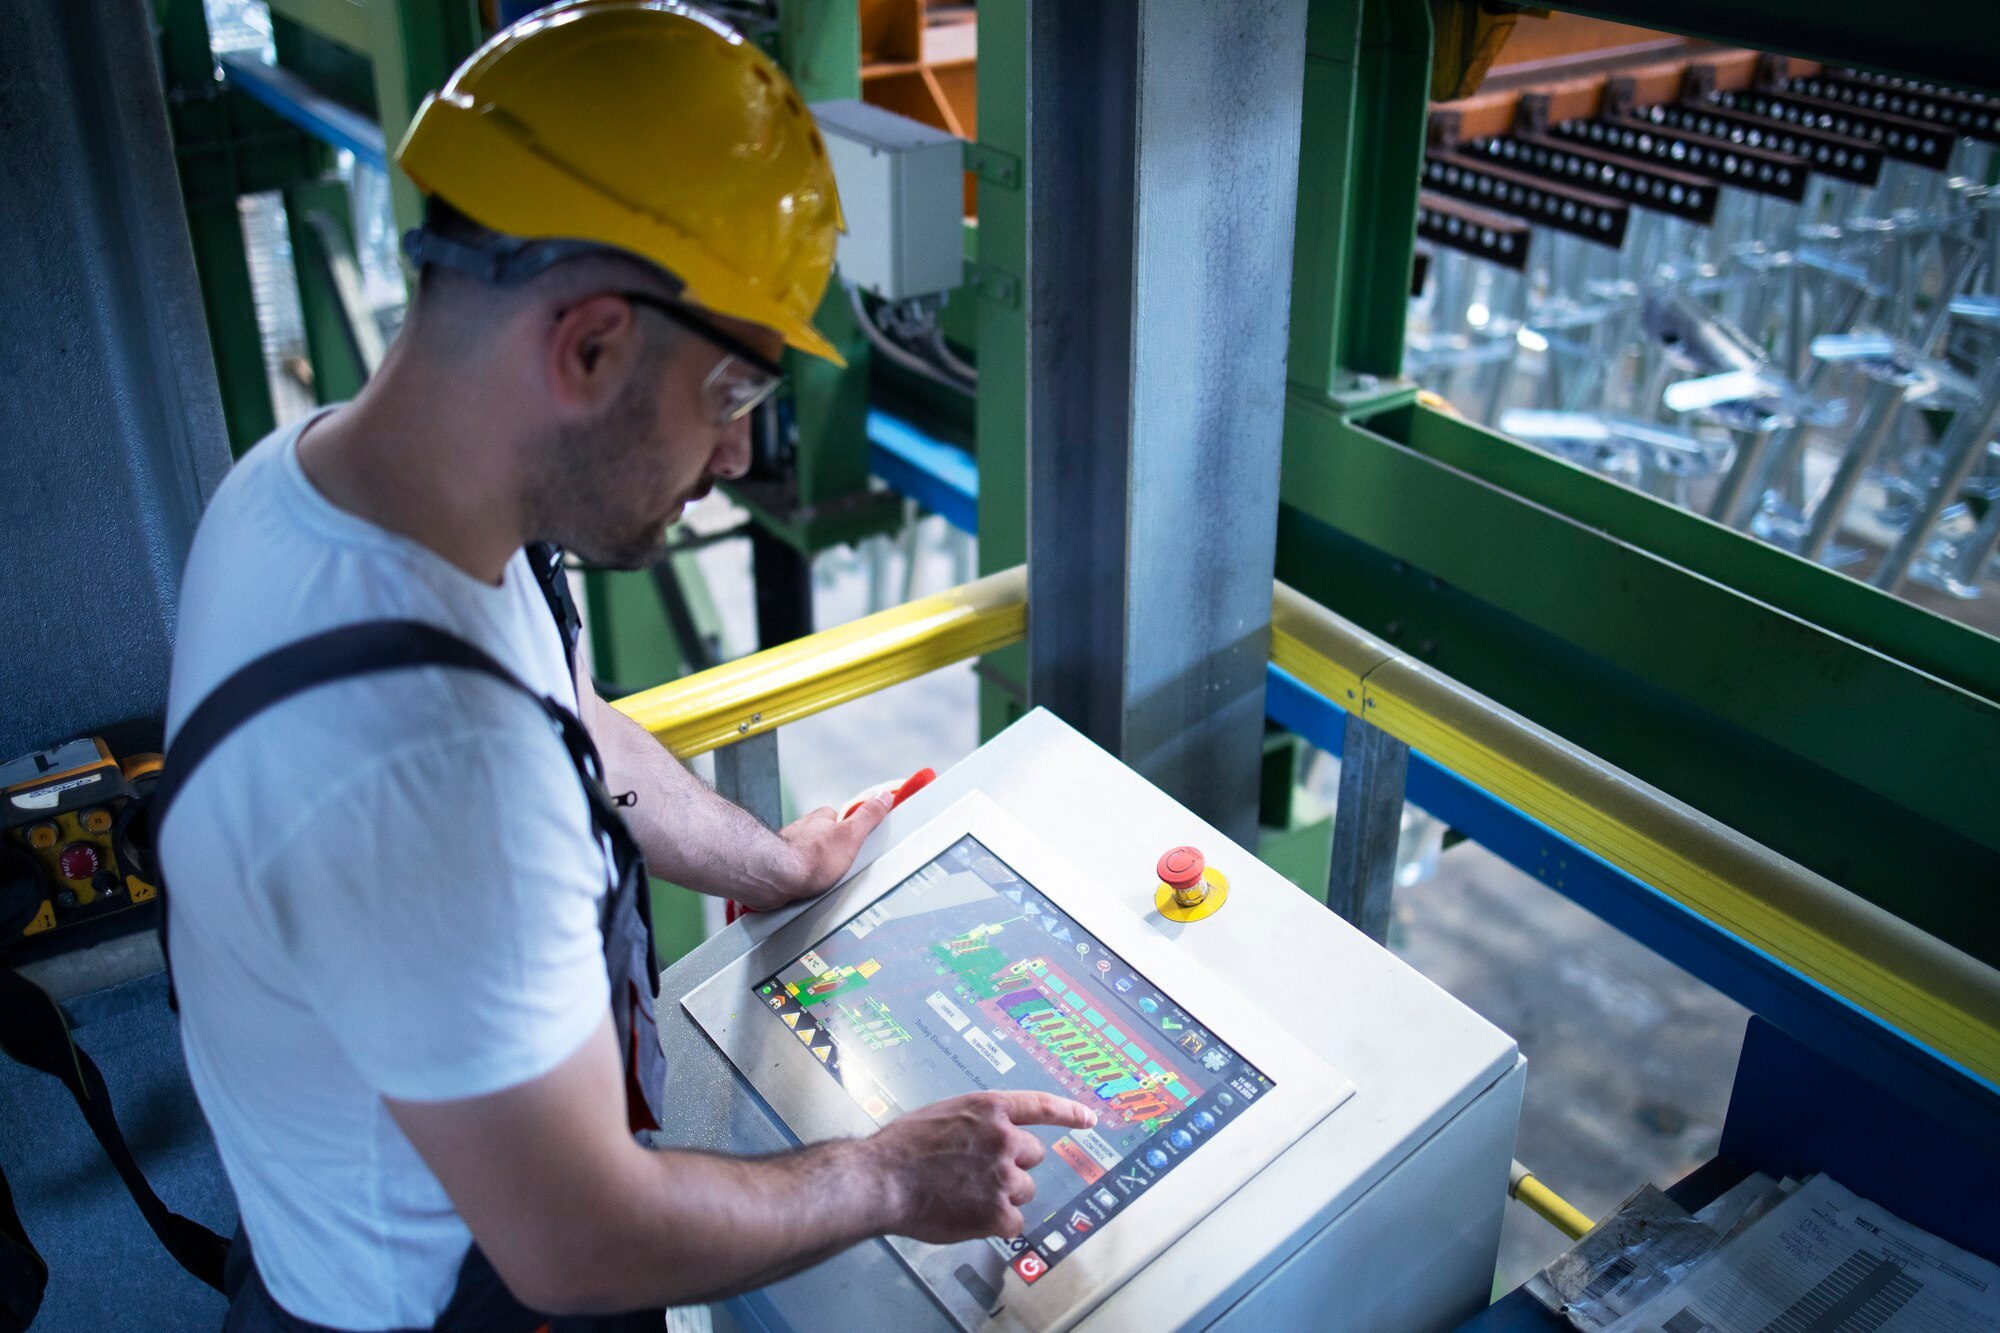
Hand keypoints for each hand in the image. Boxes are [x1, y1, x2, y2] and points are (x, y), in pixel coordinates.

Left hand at [746, 792, 893, 909]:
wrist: (774, 878)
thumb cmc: (808, 858)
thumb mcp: (851, 835)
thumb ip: (868, 816)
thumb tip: (883, 798)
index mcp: (821, 819)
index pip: (843, 821)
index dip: (852, 835)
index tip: (857, 847)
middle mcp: (803, 830)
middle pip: (826, 840)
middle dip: (833, 855)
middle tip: (841, 870)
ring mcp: (789, 849)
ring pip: (809, 858)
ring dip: (816, 869)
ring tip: (824, 883)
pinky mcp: (779, 868)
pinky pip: (795, 874)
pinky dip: (801, 881)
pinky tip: (807, 890)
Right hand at [864, 1091, 1098, 1243]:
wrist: (882, 1178)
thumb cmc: (902, 1147)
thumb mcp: (944, 1114)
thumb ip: (975, 1124)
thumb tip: (986, 1139)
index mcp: (990, 1109)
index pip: (1042, 1106)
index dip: (1070, 1113)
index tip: (1089, 1119)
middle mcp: (1004, 1139)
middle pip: (1033, 1156)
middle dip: (1014, 1165)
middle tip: (979, 1173)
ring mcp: (1004, 1176)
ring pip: (1024, 1189)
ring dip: (1004, 1194)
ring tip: (966, 1195)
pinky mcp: (998, 1212)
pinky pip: (1013, 1221)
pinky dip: (996, 1223)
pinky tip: (969, 1217)